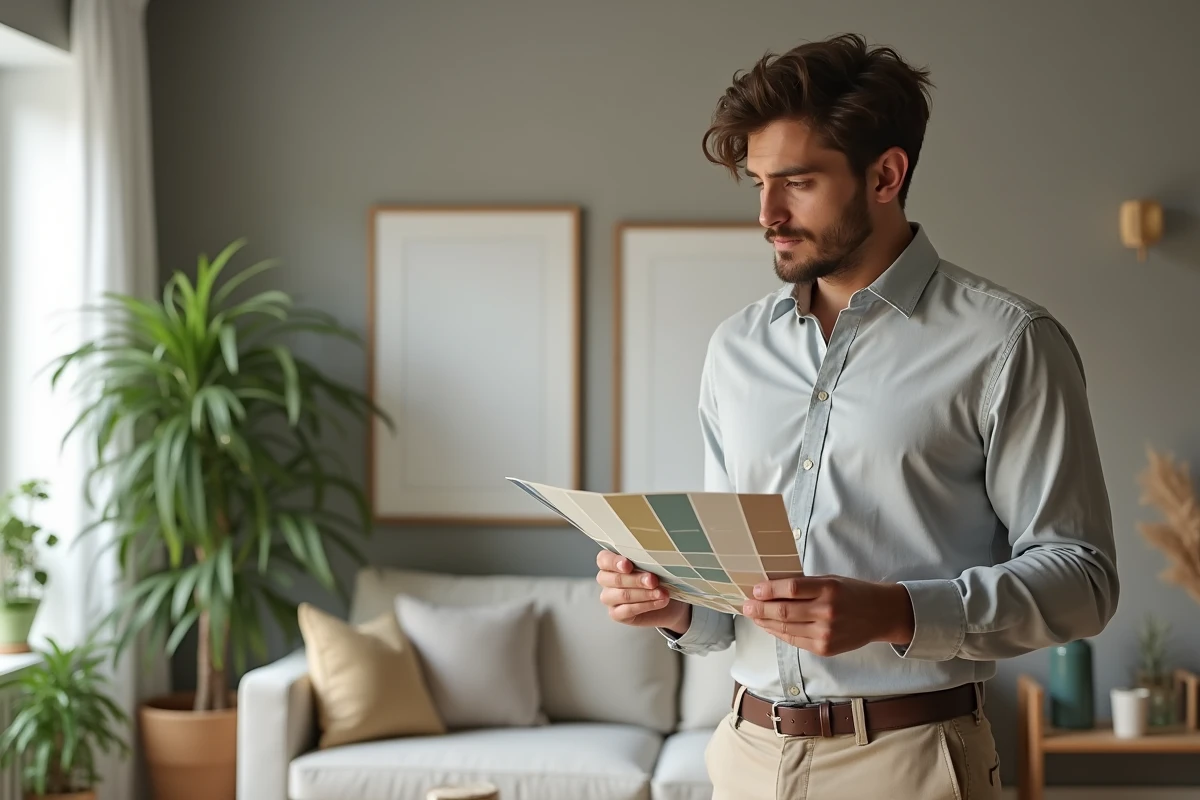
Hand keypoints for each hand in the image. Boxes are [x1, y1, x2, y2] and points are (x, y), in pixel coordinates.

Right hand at [596, 550, 690, 633]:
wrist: (670, 601)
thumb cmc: (659, 578)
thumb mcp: (654, 566)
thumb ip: (647, 562)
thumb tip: (653, 559)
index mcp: (611, 563)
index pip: (604, 559)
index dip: (614, 562)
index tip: (628, 565)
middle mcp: (606, 580)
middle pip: (615, 579)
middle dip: (636, 580)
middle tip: (653, 580)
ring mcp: (609, 598)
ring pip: (622, 595)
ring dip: (644, 594)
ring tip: (662, 593)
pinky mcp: (616, 614)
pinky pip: (627, 610)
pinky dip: (646, 605)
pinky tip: (660, 602)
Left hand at [741, 575, 914, 656]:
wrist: (880, 615)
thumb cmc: (852, 593)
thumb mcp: (831, 580)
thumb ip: (805, 585)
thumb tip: (770, 587)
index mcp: (829, 589)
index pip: (791, 588)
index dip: (769, 590)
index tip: (755, 590)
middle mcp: (827, 612)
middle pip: (784, 611)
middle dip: (760, 608)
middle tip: (746, 605)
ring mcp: (826, 633)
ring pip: (785, 628)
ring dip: (765, 622)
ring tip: (753, 615)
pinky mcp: (825, 649)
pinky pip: (794, 641)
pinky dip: (778, 633)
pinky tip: (769, 626)